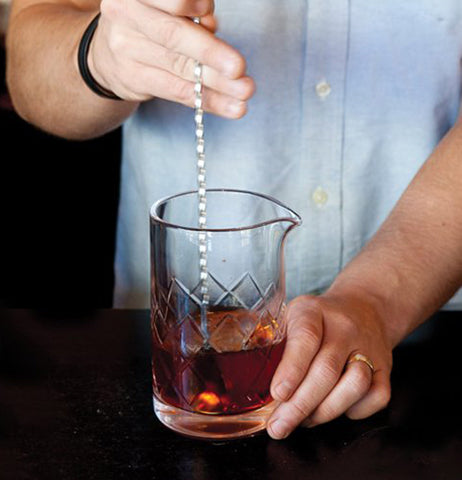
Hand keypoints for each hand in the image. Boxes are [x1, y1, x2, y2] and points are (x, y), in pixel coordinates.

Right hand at [87, 0, 254, 116]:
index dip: (190, 5)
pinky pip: (177, 91)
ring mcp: (126, 50)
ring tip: (244, 92)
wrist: (108, 52)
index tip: (212, 17)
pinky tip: (232, 107)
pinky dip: (208, 100)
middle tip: (239, 69)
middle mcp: (126, 15)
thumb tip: (212, 24)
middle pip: (173, 35)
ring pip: (179, 68)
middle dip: (210, 53)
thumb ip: (188, 13)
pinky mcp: (134, 80)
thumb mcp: (164, 5)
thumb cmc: (150, 21)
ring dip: (217, 83)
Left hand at [267, 292, 392, 438]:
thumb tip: (249, 385)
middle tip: (279, 425)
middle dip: (300, 404)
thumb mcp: (290, 316)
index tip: (277, 393)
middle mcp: (344, 327)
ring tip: (305, 419)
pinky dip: (355, 411)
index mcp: (313, 311)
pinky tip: (334, 410)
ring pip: (355, 384)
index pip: (305, 338)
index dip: (292, 368)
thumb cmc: (317, 319)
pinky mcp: (386, 367)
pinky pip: (377, 396)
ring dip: (326, 410)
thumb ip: (272, 342)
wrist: (364, 308)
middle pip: (327, 370)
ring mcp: (368, 347)